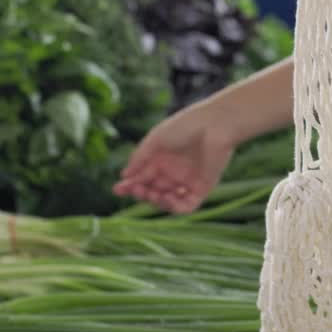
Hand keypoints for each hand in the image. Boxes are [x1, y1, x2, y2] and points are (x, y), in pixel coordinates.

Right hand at [113, 106, 235, 213]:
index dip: (129, 185)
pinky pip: (186, 205)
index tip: (117, 189)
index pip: (142, 178)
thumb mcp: (156, 140)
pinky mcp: (202, 189)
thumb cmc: (185, 126)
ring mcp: (187, 182)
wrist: (214, 125)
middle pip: (152, 191)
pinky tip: (167, 197)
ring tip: (153, 194)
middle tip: (136, 189)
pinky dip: (175, 207)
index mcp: (161, 159)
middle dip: (141, 193)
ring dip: (156, 201)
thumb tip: (125, 175)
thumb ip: (140, 158)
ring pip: (167, 201)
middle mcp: (173, 172)